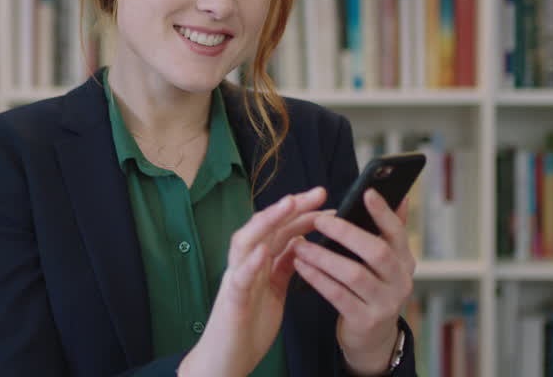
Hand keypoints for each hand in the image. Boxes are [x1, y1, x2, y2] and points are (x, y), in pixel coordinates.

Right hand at [178, 186, 328, 376]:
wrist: (224, 361)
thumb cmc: (248, 326)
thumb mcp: (273, 290)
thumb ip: (284, 266)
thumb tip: (301, 242)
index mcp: (258, 263)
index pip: (281, 230)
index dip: (302, 214)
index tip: (327, 202)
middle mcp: (244, 265)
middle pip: (265, 227)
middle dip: (291, 207)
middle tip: (319, 192)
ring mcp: (235, 281)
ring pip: (246, 242)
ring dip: (267, 221)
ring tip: (288, 205)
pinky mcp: (230, 302)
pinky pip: (238, 279)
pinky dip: (250, 263)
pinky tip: (263, 250)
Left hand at [292, 189, 414, 375]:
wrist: (372, 337)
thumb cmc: (372, 288)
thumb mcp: (386, 263)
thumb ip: (389, 231)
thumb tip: (402, 196)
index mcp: (405, 260)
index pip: (398, 231)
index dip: (383, 212)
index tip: (366, 192)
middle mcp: (401, 281)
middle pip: (377, 251)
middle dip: (346, 233)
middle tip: (319, 220)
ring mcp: (386, 303)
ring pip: (354, 274)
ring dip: (323, 256)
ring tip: (299, 244)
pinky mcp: (366, 321)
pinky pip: (337, 295)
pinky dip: (317, 278)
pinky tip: (300, 266)